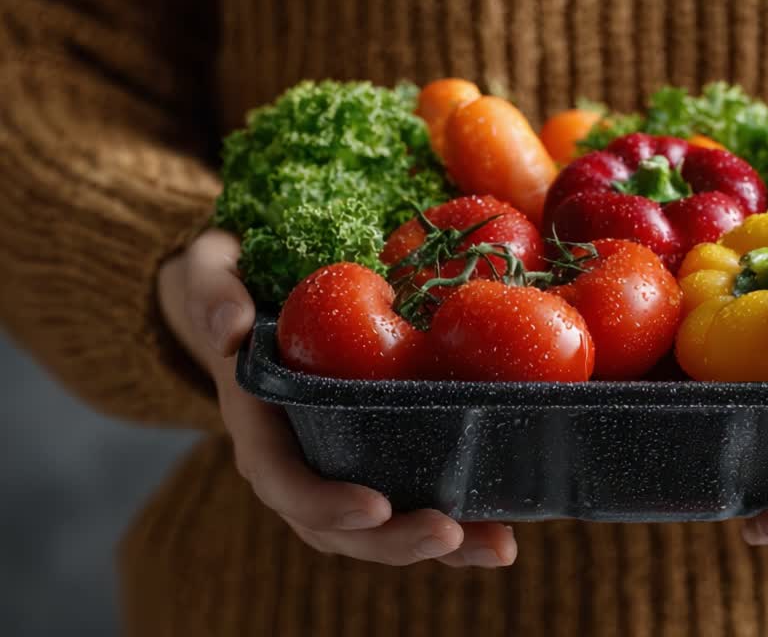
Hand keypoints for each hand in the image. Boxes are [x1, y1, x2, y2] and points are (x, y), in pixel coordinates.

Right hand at [157, 229, 516, 567]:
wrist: (250, 298)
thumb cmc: (234, 283)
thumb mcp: (211, 272)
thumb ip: (211, 293)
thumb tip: (230, 330)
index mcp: (257, 426)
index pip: (282, 480)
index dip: (324, 502)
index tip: (375, 505)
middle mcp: (297, 462)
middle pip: (339, 527)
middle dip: (395, 541)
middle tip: (451, 534)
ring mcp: (337, 468)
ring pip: (380, 530)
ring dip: (437, 546)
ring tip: (496, 548)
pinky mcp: (377, 461)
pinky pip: (410, 504)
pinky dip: (454, 525)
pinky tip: (503, 531)